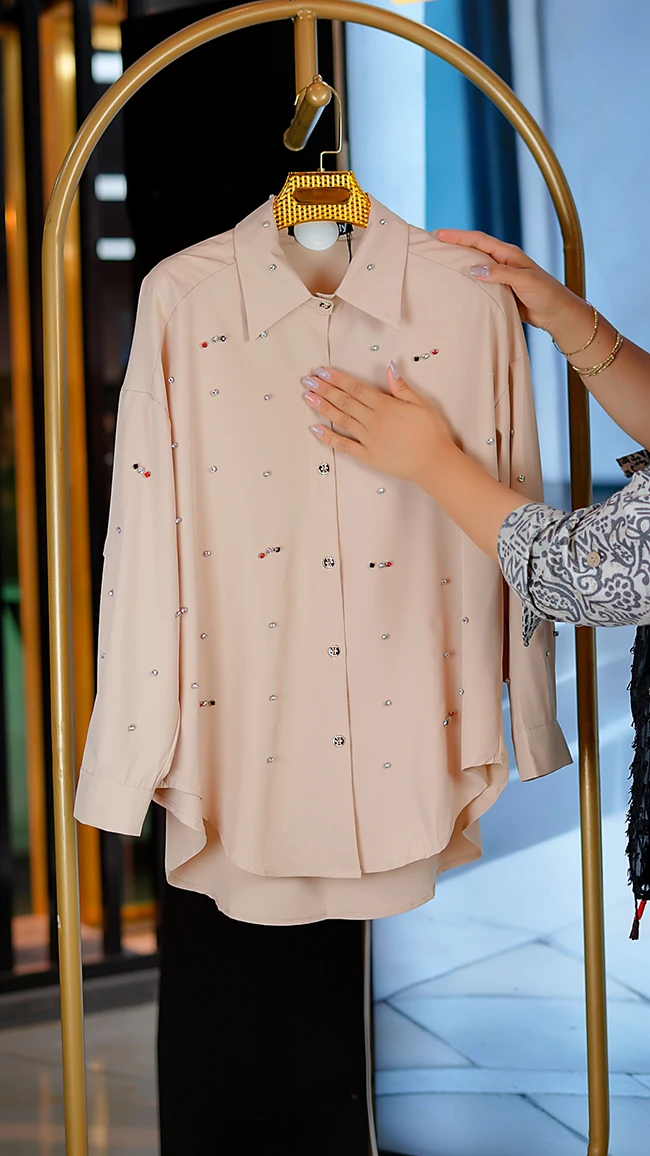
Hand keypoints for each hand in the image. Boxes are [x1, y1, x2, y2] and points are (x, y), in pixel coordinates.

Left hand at [301, 363, 455, 485]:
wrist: (434, 463)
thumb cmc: (431, 433)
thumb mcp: (421, 404)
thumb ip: (402, 388)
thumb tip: (389, 368)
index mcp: (385, 406)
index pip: (356, 388)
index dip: (337, 378)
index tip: (323, 371)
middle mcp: (373, 421)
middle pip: (344, 401)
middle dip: (324, 389)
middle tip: (308, 380)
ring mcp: (368, 440)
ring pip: (341, 420)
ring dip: (323, 407)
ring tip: (307, 397)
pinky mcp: (367, 456)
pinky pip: (344, 446)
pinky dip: (328, 438)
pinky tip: (315, 429)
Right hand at [436, 229, 591, 348]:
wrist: (555, 314)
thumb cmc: (545, 294)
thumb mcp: (524, 280)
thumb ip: (500, 273)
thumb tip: (474, 268)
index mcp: (508, 254)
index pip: (479, 240)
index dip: (458, 236)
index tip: (439, 234)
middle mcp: (502, 262)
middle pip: (473, 249)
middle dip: (454, 245)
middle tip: (433, 244)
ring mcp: (500, 276)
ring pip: (474, 265)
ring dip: (458, 262)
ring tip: (438, 261)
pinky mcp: (499, 290)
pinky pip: (478, 282)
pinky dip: (466, 281)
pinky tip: (455, 285)